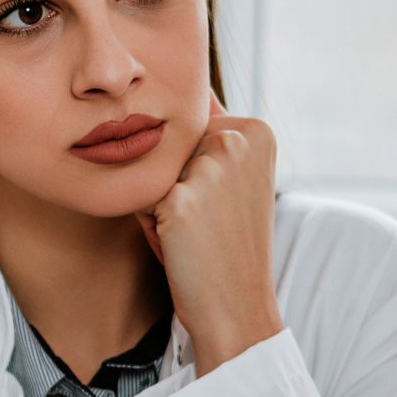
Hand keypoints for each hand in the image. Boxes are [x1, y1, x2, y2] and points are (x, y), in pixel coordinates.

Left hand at [138, 94, 282, 375]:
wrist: (237, 307)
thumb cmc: (229, 245)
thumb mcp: (233, 180)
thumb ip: (211, 136)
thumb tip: (175, 90)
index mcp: (257, 129)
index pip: (191, 126)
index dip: (194, 169)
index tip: (222, 203)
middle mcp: (236, 139)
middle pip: (169, 144)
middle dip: (174, 183)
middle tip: (205, 222)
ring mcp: (209, 166)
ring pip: (151, 169)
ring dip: (159, 202)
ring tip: (192, 232)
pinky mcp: (180, 197)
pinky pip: (139, 197)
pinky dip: (149, 223)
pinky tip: (179, 244)